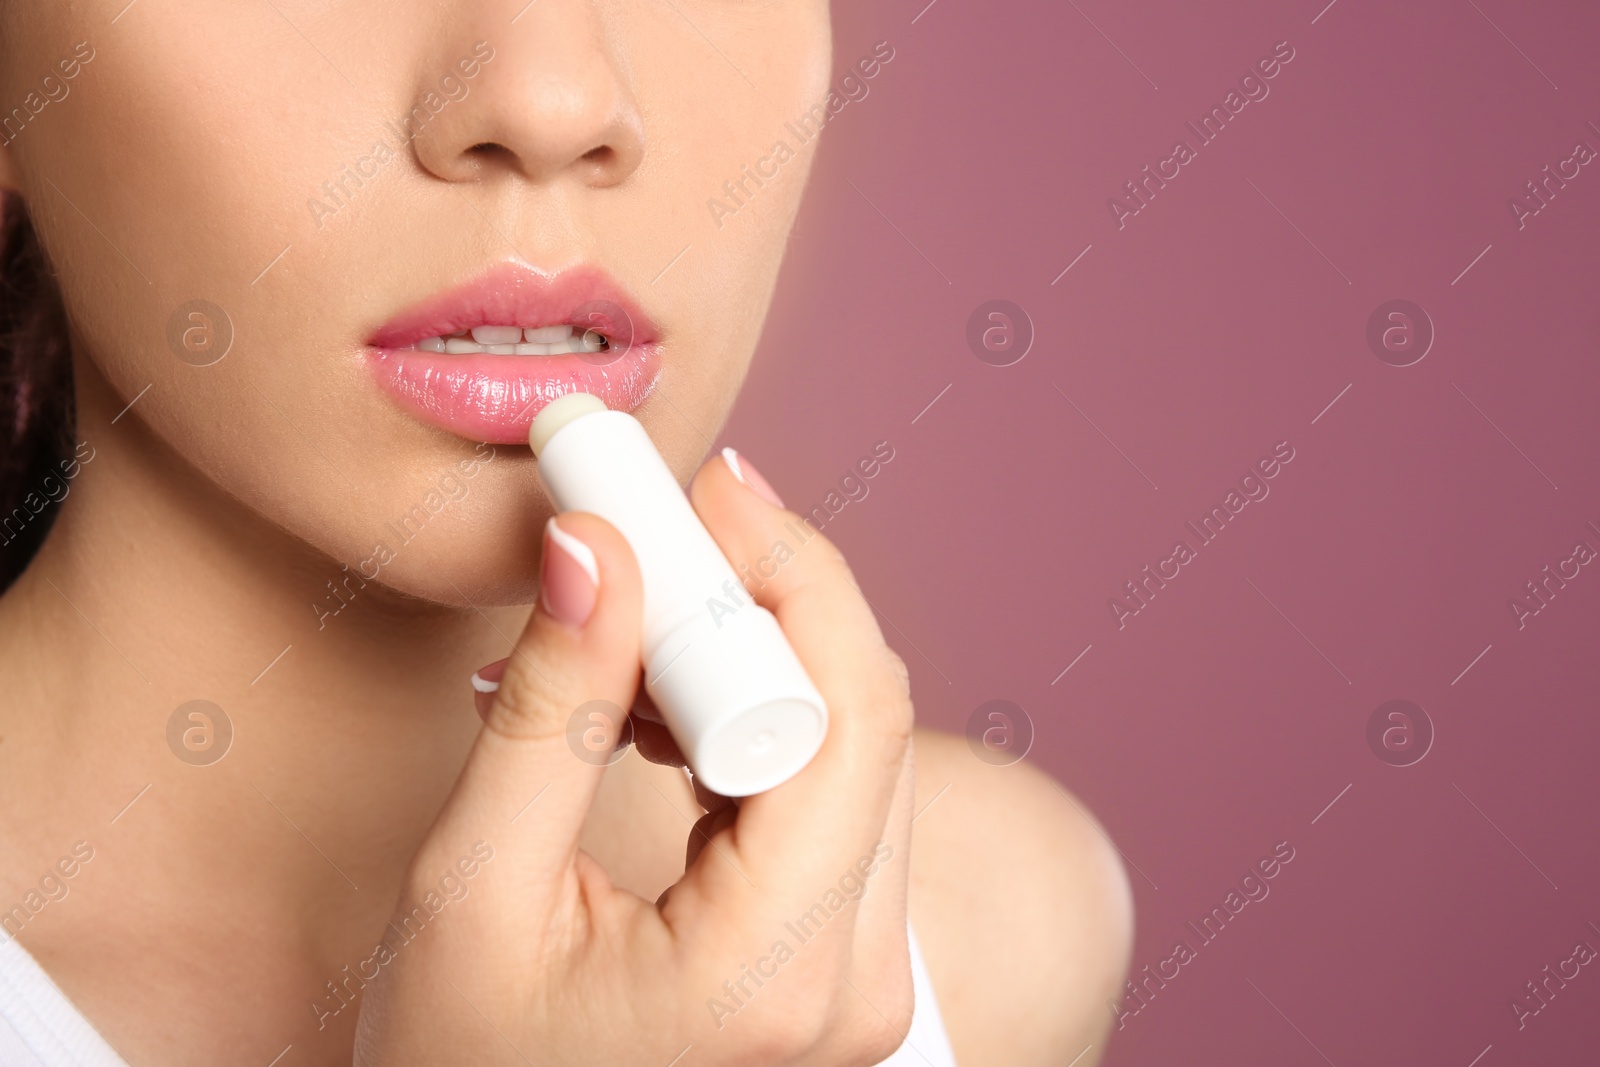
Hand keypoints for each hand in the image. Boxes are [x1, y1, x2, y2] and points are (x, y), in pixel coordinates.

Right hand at [354, 450, 917, 1065]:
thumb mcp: (473, 896)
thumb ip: (550, 714)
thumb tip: (598, 548)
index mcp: (780, 971)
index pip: (846, 711)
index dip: (781, 573)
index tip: (693, 489)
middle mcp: (857, 980)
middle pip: (864, 718)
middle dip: (766, 599)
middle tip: (657, 527)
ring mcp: (858, 980)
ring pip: (851, 750)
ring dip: (753, 660)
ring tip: (630, 629)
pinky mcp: (835, 967)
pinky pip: (827, 801)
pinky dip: (750, 727)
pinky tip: (656, 710)